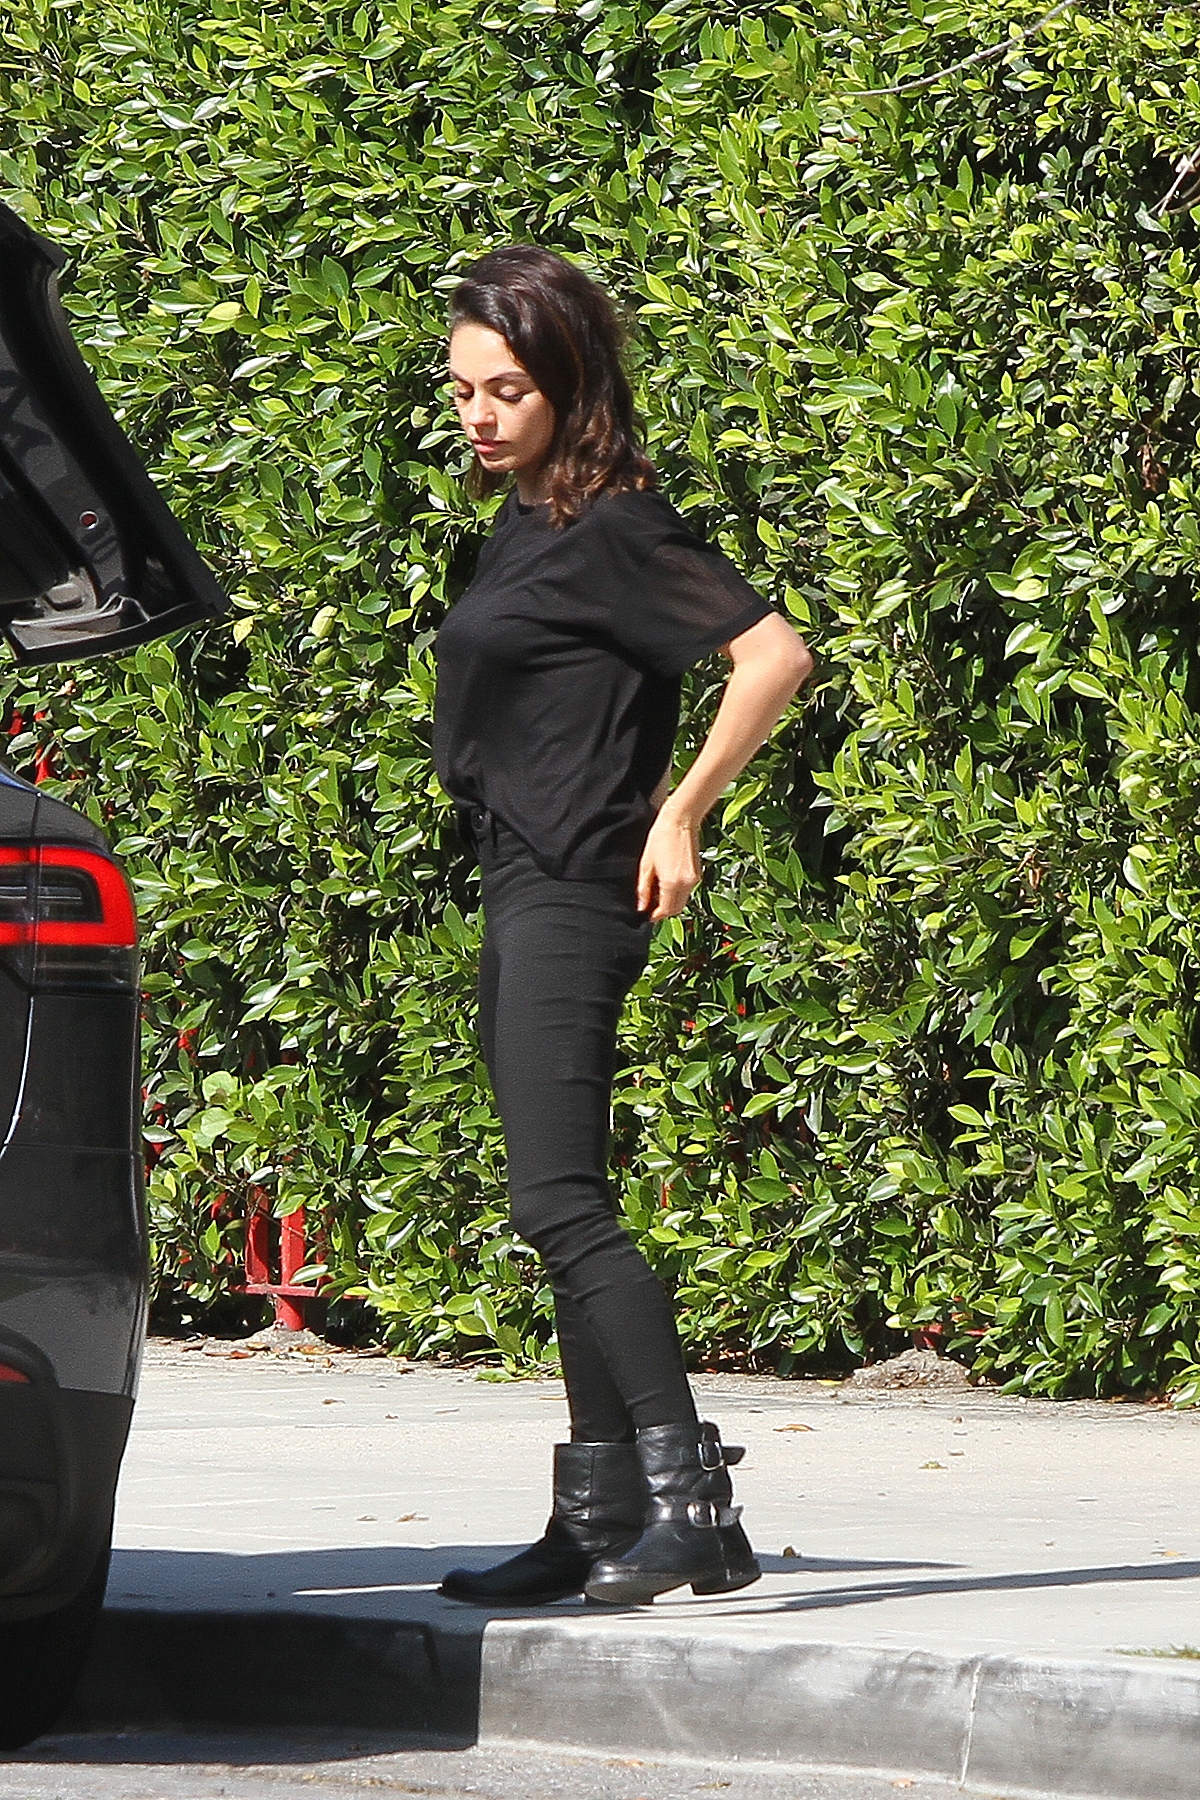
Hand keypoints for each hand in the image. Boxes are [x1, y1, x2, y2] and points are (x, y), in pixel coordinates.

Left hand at [637, 806, 700, 920]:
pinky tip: (667, 884)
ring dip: (671, 903)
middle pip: (676, 909)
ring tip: (657, 893)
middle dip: (664, 911)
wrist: (681, 819)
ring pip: (683, 901)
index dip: (656, 916)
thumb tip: (641, 906)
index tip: (647, 915)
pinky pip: (687, 891)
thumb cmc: (660, 837)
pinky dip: (677, 894)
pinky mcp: (697, 873)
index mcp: (671, 883)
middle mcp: (686, 884)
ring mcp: (694, 879)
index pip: (666, 910)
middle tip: (651, 907)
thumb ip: (644, 888)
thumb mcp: (646, 864)